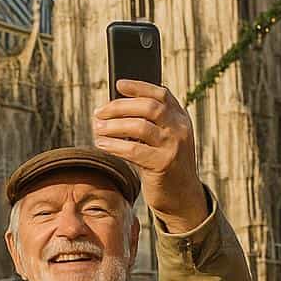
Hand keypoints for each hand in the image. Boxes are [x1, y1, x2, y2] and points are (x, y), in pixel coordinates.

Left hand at [92, 79, 207, 231]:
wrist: (183, 196)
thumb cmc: (166, 164)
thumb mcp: (165, 139)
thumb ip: (150, 123)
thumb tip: (115, 107)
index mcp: (181, 118)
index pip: (161, 94)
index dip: (139, 87)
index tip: (118, 84)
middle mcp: (180, 129)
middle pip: (148, 107)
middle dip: (119, 107)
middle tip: (99, 112)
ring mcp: (174, 146)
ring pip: (139, 126)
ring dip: (113, 126)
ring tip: (97, 128)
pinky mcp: (164, 165)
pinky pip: (134, 150)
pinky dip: (114, 145)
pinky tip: (102, 144)